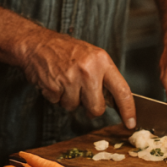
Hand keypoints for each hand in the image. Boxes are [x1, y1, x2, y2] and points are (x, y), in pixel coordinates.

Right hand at [17, 28, 135, 127]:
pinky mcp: (54, 86)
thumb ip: (103, 76)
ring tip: (64, 81)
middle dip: (89, 107)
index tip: (130, 122)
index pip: (122, 90)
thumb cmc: (64, 50)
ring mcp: (70, 78)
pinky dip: (55, 96)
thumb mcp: (91, 56)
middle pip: (97, 108)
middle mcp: (88, 70)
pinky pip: (58, 103)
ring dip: (68, 99)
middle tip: (82, 94)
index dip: (128, 110)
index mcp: (101, 61)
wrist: (36, 43)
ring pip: (75, 107)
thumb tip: (115, 102)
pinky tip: (54, 81)